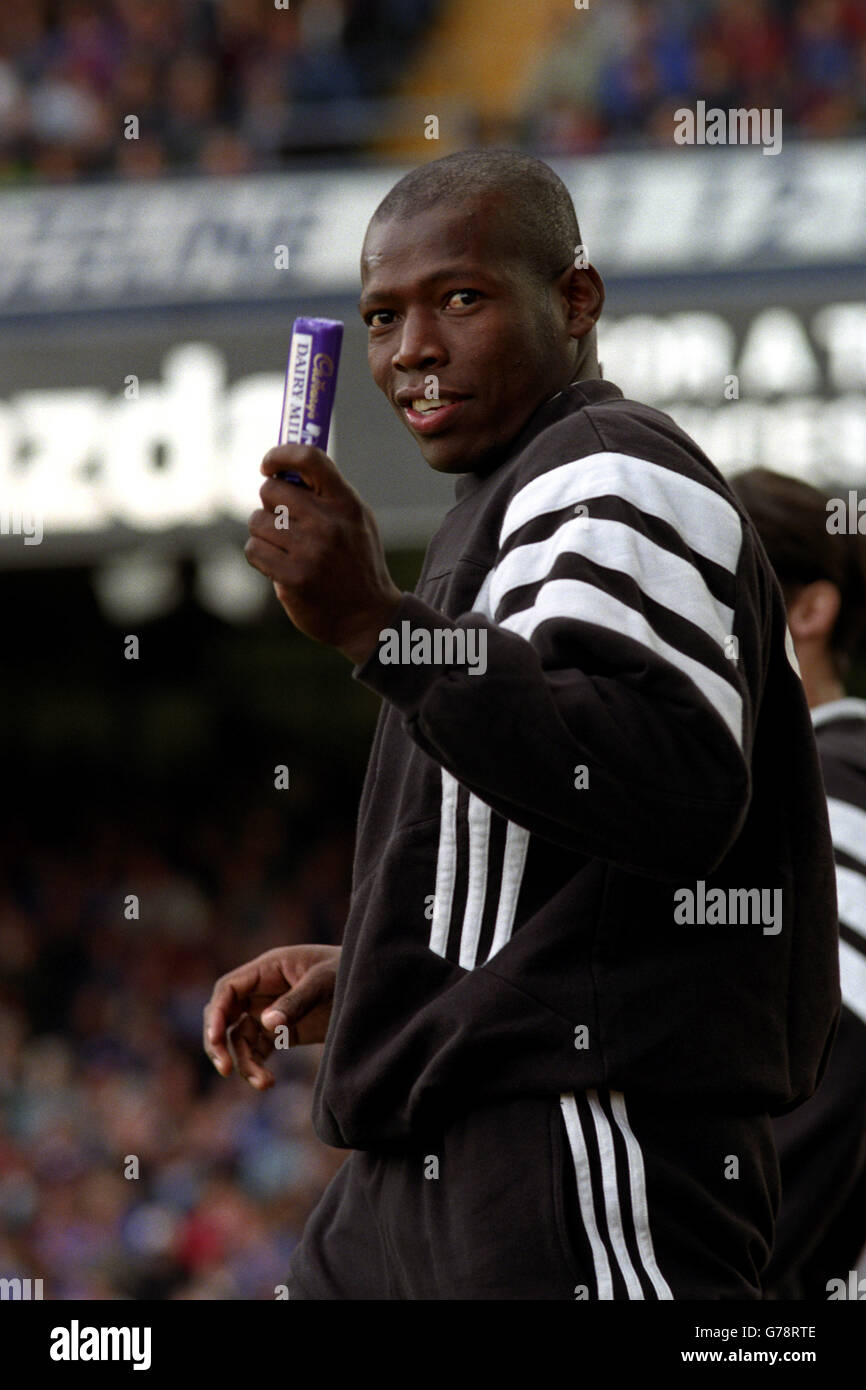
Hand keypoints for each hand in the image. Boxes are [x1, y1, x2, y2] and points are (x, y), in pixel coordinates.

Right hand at [202, 944, 340, 1089]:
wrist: (373, 987)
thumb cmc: (348, 971)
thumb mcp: (325, 981)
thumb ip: (297, 1001)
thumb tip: (266, 1024)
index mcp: (268, 968)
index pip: (228, 989)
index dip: (216, 1013)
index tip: (215, 1037)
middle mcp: (262, 990)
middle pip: (224, 1016)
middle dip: (218, 1042)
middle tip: (225, 1068)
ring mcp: (270, 1012)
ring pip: (238, 1038)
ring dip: (243, 1062)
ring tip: (263, 1083)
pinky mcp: (282, 1032)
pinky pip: (257, 1051)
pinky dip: (256, 1067)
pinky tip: (267, 1082)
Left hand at [245, 445, 402, 665]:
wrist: (367, 617)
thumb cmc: (357, 564)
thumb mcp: (356, 521)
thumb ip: (327, 495)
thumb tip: (284, 469)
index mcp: (346, 503)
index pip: (309, 458)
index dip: (280, 454)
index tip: (268, 465)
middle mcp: (329, 523)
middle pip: (271, 490)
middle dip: (269, 504)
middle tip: (282, 520)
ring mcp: (311, 551)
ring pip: (257, 521)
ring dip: (263, 532)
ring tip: (283, 547)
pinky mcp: (293, 577)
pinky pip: (254, 549)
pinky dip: (260, 555)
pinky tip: (277, 564)